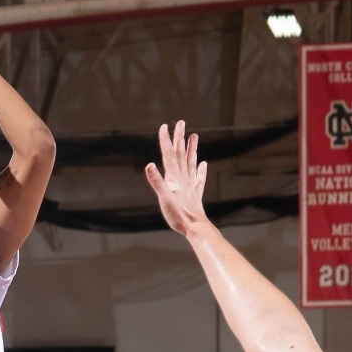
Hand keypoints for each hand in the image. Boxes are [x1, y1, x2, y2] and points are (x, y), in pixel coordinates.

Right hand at [143, 122, 211, 237]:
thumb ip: (157, 181)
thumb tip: (148, 165)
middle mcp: (184, 179)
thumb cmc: (179, 216)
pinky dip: (201, 170)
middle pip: (181, 154)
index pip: (169, 155)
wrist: (196, 229)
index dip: (166, 141)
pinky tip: (203, 164)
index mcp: (174, 178)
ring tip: (194, 136)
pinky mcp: (195, 195)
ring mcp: (191, 186)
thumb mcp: (164, 199)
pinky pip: (199, 179)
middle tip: (181, 123)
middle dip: (180, 138)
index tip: (164, 126)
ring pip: (191, 163)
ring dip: (192, 149)